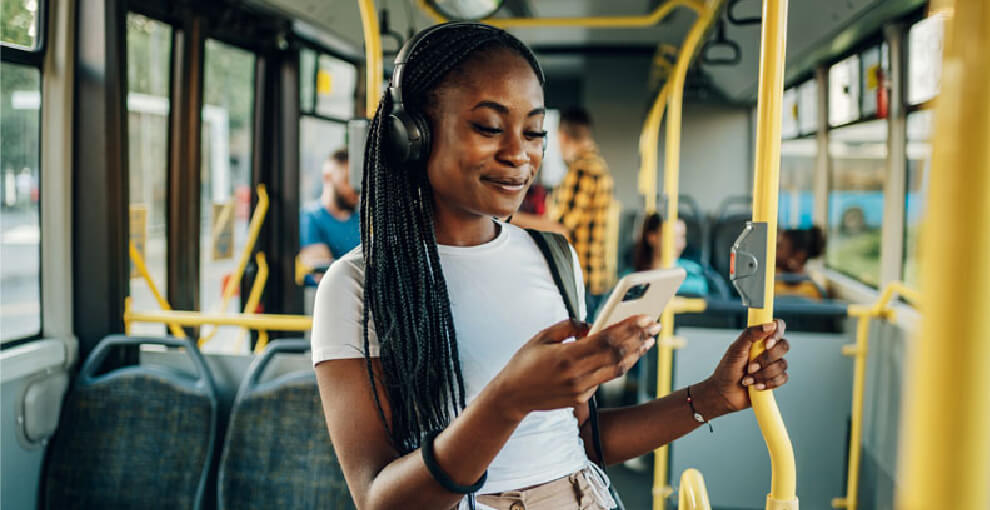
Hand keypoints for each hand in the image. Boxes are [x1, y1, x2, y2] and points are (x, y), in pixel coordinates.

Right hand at [492, 316, 660, 419]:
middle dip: (639, 338)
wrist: (511, 396)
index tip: (646, 317)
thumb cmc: (525, 361)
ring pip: (616, 370)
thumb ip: (568, 327)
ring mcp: (580, 389)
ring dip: (635, 354)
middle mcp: (576, 375)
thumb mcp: (541, 337)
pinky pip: (605, 378)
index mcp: (566, 356)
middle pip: (617, 355)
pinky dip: (620, 365)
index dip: (629, 328)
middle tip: (654, 325)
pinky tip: (629, 354)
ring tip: (648, 340)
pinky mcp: (581, 397)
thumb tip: (591, 325)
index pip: (606, 340)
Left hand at [699, 319, 790, 416]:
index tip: (767, 344)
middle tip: (750, 367)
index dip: (776, 334)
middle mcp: (768, 350)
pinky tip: (756, 386)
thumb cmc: (727, 370)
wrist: (724, 394)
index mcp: (759, 339)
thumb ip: (751, 334)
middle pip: (784, 346)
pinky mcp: (775, 379)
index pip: (777, 327)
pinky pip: (782, 378)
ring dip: (763, 374)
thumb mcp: (736, 349)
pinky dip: (768, 383)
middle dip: (766, 359)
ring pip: (782, 365)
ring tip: (747, 379)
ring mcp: (772, 365)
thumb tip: (770, 325)